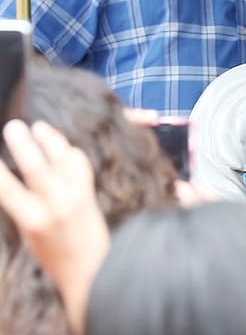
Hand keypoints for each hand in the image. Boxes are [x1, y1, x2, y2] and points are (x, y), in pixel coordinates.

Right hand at [0, 120, 109, 334]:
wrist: (91, 265)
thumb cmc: (53, 253)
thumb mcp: (28, 233)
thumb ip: (22, 207)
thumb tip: (13, 181)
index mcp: (32, 220)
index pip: (7, 189)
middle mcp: (55, 205)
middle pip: (36, 166)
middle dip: (23, 144)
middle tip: (12, 126)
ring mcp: (75, 196)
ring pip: (62, 159)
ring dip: (50, 140)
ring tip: (39, 126)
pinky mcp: (89, 192)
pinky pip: (80, 165)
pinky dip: (70, 152)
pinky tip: (62, 145)